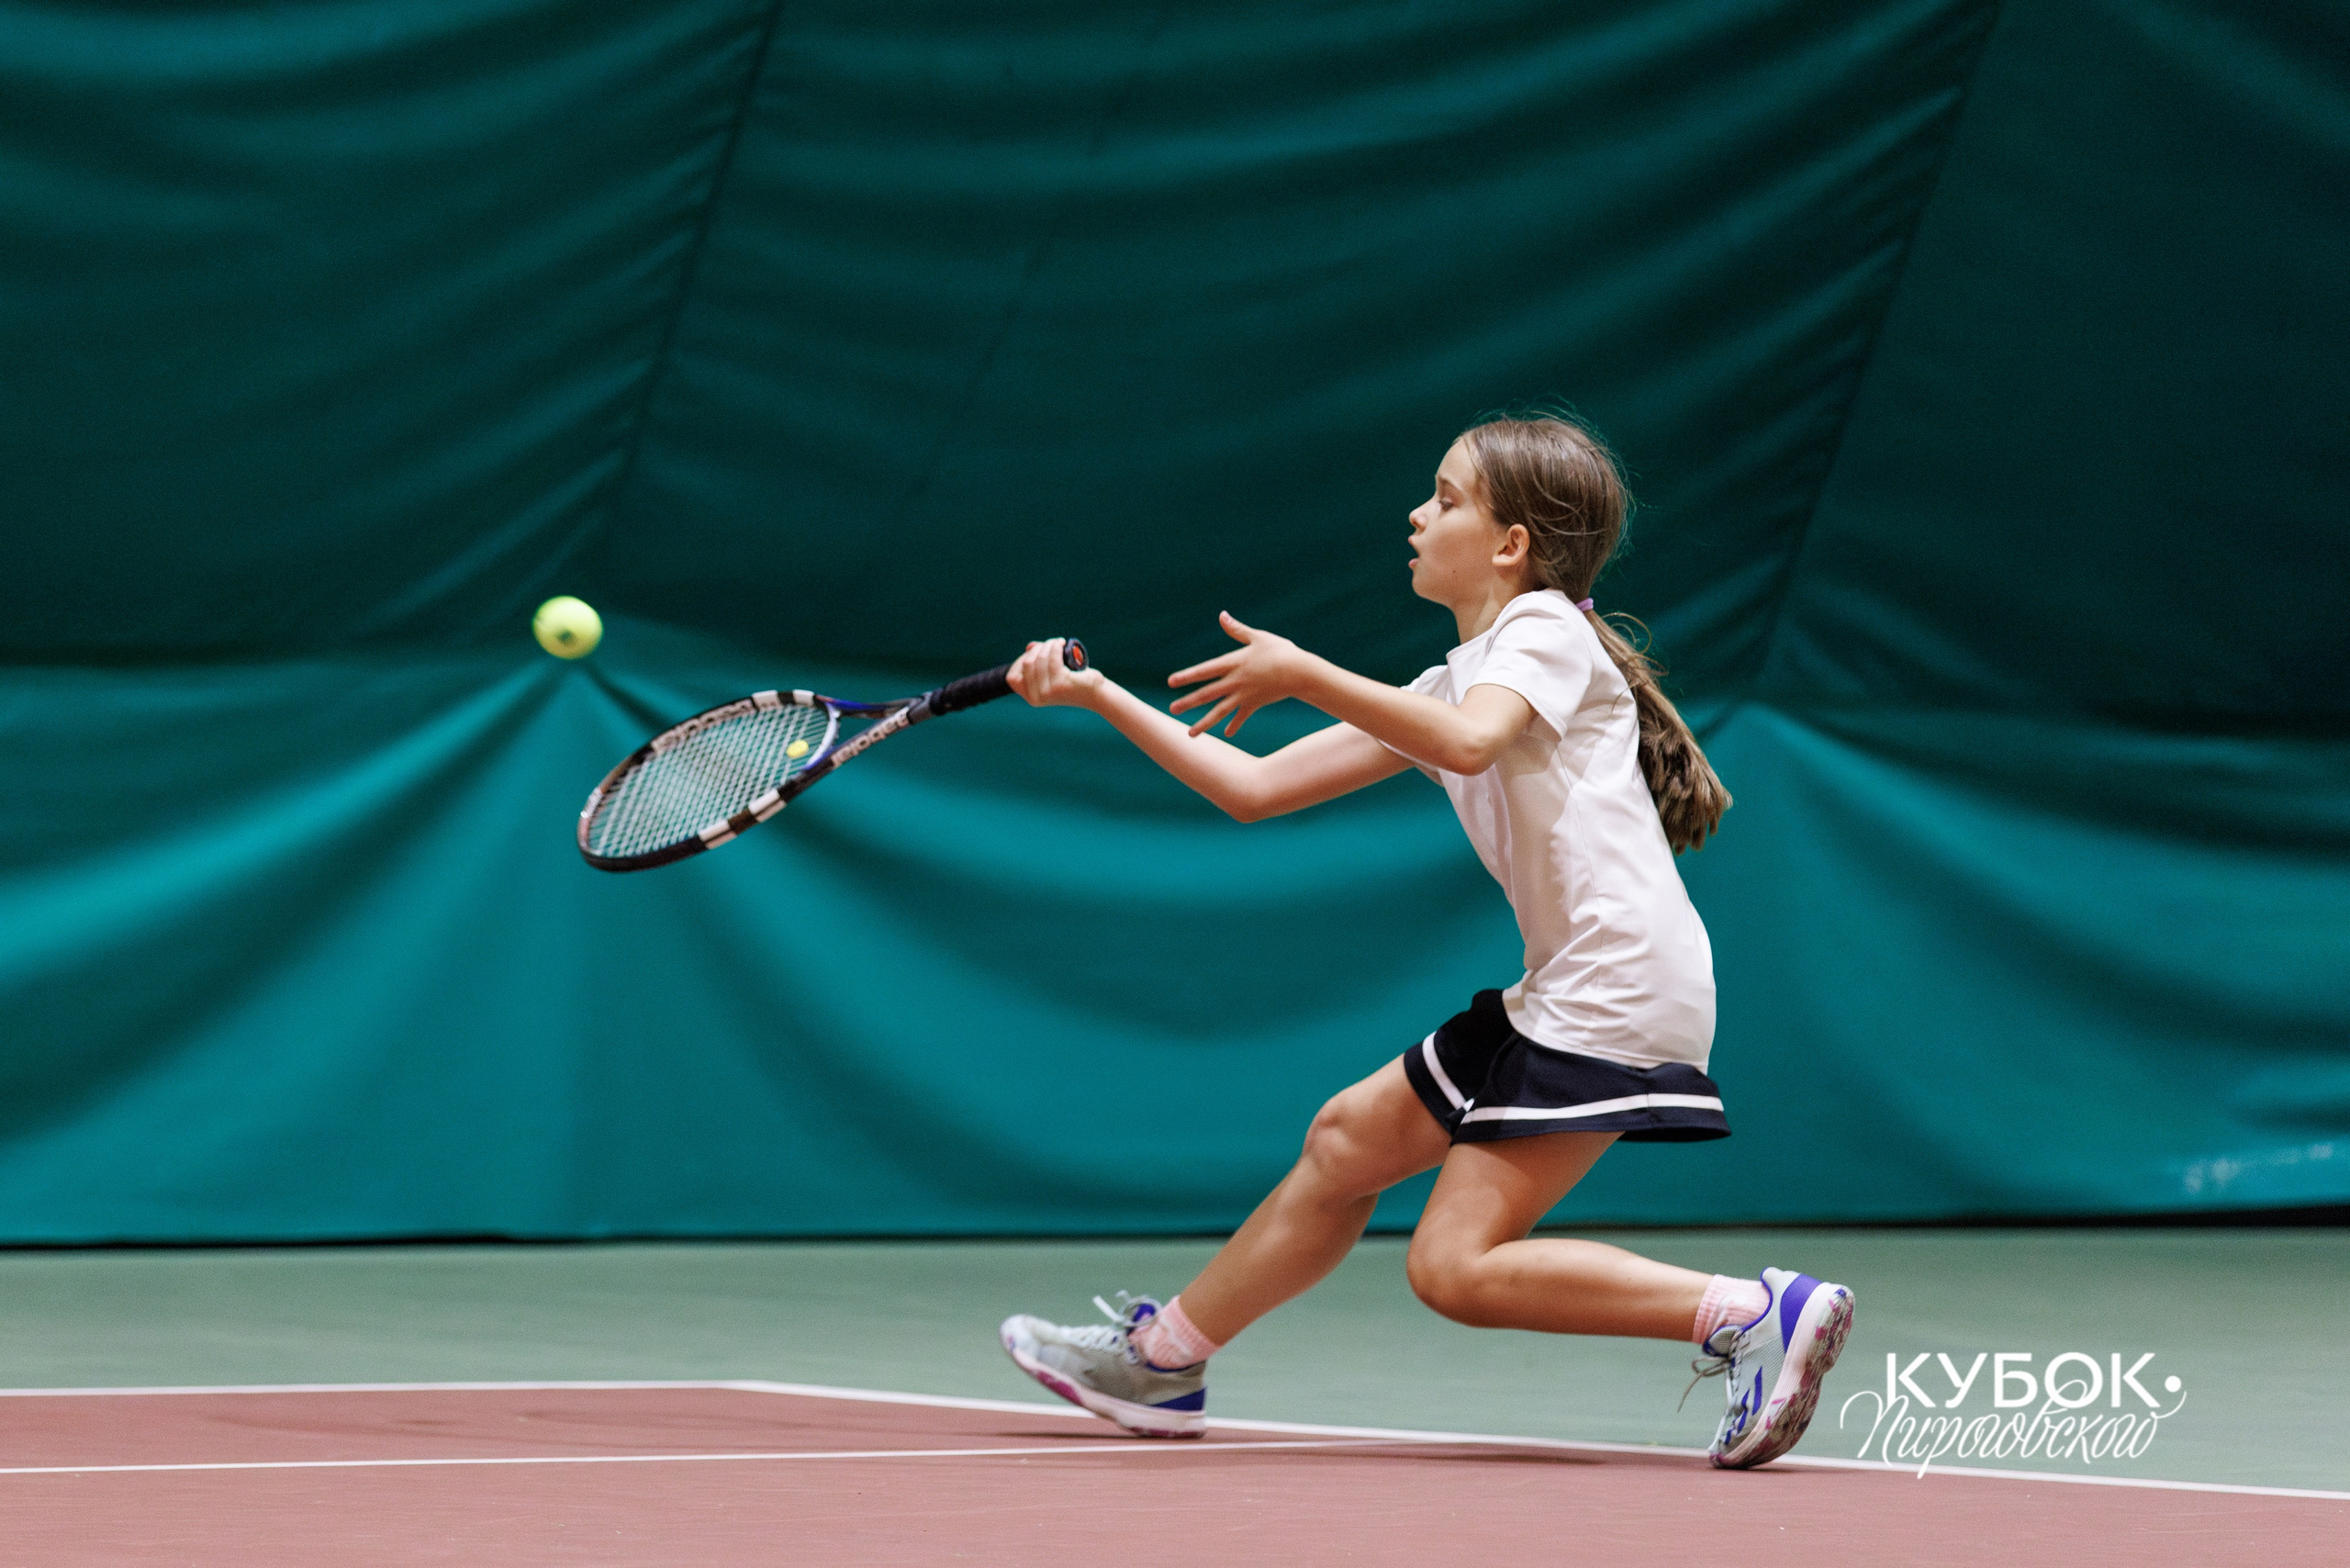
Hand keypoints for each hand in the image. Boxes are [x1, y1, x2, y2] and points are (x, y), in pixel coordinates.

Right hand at [1008, 638, 1103, 708]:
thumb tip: (1030, 647)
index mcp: (1031, 698)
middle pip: (1027, 664)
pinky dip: (1056, 647)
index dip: (1021, 661)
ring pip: (1039, 659)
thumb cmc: (1073, 682)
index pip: (1013, 676)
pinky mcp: (1060, 684)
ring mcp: (1047, 692)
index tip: (1035, 653)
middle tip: (1052, 644)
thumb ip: (1039, 662)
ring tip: (1058, 642)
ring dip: (1048, 645)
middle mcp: (1036, 697)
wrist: (1096, 694)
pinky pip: (1053, 659)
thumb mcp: (1052, 673)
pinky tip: (1062, 643)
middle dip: (1038, 649)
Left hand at [1168, 612, 1312, 736]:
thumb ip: (1237, 629)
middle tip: (1172, 710)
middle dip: (1189, 702)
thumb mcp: (1258, 637)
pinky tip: (1226, 734)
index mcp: (1234, 663)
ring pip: (1220, 711)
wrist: (1301, 673)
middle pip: (1207, 693)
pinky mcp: (1256, 703)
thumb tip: (1222, 615)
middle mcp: (1236, 681)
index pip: (1205, 670)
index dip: (1187, 676)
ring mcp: (1245, 695)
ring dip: (1204, 723)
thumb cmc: (1280, 651)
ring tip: (1189, 733)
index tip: (1171, 682)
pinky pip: (1241, 716)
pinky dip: (1234, 725)